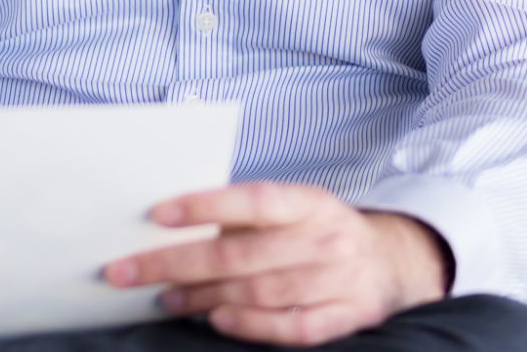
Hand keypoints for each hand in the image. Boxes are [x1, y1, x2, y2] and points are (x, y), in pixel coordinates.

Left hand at [102, 182, 448, 345]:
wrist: (394, 260)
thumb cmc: (322, 231)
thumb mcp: (294, 209)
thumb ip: (245, 217)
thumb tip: (174, 227)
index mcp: (310, 201)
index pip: (252, 199)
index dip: (205, 205)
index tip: (157, 214)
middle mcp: (327, 237)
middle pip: (243, 253)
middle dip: (178, 262)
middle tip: (132, 270)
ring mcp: (340, 280)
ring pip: (259, 291)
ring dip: (203, 296)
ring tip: (165, 298)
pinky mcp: (348, 316)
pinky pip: (293, 327)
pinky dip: (251, 325)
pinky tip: (216, 320)